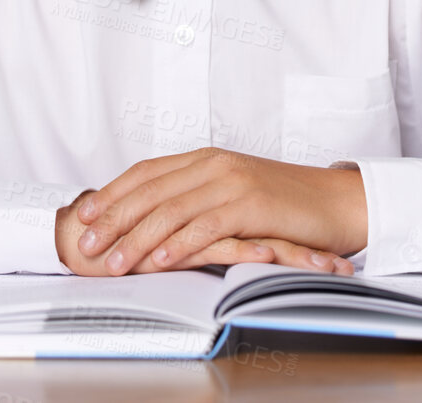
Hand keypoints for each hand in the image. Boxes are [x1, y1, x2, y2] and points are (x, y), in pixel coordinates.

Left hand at [56, 192, 346, 275]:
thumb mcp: (234, 194)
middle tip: (86, 244)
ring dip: (137, 238)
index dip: (114, 192)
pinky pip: (206, 226)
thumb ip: (198, 199)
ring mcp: (233, 182)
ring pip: (172, 210)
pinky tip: (159, 261)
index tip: (86, 214)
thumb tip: (157, 220)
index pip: (147, 172)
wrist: (335, 202)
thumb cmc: (285, 205)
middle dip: (113, 219)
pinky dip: (179, 244)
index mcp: (206, 158)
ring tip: (114, 263)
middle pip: (151, 190)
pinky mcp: (251, 204)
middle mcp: (215, 164)